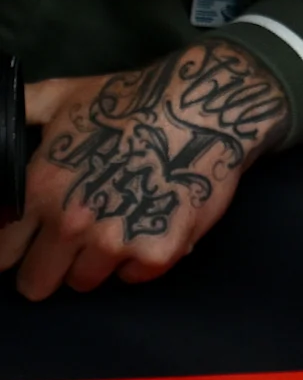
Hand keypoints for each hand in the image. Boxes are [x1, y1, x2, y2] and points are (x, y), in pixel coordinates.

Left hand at [0, 43, 288, 297]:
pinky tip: (152, 224)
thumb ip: (20, 112)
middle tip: (74, 238)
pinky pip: (135, 277)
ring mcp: (116, 242)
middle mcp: (72, 224)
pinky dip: (141, 258)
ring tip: (119, 226)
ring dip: (97, 261)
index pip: (2, 254)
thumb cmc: (132, 99)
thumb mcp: (64, 96)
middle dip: (49, 264)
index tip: (31, 238)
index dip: (13, 248)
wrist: (205, 106)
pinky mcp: (159, 252)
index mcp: (40, 191)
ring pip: (85, 282)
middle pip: (36, 283)